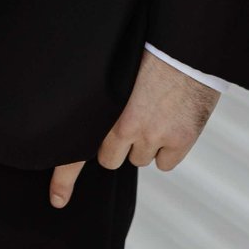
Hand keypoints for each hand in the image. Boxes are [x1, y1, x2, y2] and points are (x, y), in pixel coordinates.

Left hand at [49, 50, 220, 206]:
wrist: (190, 48)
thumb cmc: (153, 48)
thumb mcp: (117, 70)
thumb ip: (105, 99)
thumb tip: (98, 114)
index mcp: (105, 108)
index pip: (77, 152)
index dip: (64, 178)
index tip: (57, 199)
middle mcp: (128, 126)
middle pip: (111, 158)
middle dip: (118, 145)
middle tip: (130, 123)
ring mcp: (154, 135)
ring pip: (140, 158)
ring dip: (145, 144)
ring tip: (155, 115)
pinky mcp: (180, 140)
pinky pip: (165, 162)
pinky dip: (169, 150)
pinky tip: (173, 127)